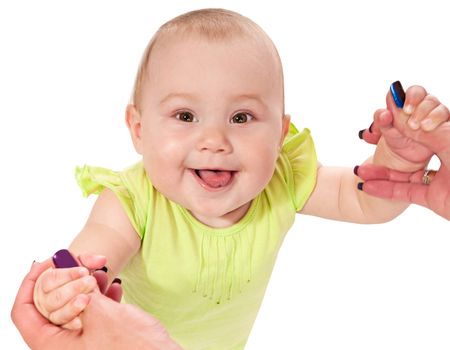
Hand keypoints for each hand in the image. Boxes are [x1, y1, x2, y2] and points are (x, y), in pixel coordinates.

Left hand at [12, 261, 182, 349]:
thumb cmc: (134, 347)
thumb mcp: (102, 314)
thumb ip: (81, 288)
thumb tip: (66, 265)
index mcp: (53, 346)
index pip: (24, 311)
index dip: (31, 284)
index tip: (46, 263)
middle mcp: (63, 345)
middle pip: (49, 305)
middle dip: (66, 280)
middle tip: (82, 264)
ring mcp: (82, 342)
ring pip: (73, 306)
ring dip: (86, 286)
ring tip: (101, 273)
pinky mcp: (99, 338)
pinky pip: (91, 313)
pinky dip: (100, 297)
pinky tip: (113, 288)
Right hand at [356, 114, 449, 219]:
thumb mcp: (448, 141)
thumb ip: (425, 129)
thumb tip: (401, 116)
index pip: (423, 124)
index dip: (404, 119)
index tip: (386, 114)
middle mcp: (446, 155)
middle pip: (410, 148)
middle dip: (388, 145)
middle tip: (369, 139)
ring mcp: (440, 178)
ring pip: (405, 173)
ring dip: (382, 173)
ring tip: (361, 170)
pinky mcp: (435, 198)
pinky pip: (407, 192)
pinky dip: (387, 190)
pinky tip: (368, 186)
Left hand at [360, 85, 448, 168]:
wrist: (403, 153)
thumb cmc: (394, 136)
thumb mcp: (384, 128)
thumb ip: (381, 119)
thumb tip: (384, 113)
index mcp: (408, 101)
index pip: (414, 91)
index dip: (411, 98)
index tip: (406, 109)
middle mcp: (423, 105)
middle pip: (429, 99)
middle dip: (421, 110)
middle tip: (412, 124)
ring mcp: (434, 115)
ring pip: (440, 109)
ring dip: (432, 118)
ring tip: (422, 128)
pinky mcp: (442, 126)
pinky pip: (447, 120)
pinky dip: (439, 124)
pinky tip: (430, 130)